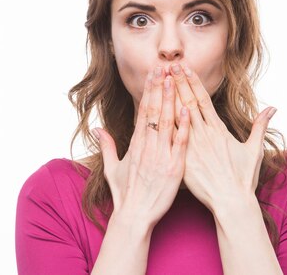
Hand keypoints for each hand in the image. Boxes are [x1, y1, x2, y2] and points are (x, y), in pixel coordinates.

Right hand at [94, 67, 189, 228]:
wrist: (134, 217)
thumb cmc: (124, 194)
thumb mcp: (112, 169)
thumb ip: (107, 146)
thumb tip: (98, 129)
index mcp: (136, 144)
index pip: (143, 111)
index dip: (148, 91)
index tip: (152, 74)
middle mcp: (148, 146)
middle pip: (154, 111)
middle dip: (159, 88)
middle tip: (164, 68)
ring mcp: (161, 156)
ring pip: (167, 122)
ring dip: (171, 100)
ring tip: (174, 80)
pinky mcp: (174, 168)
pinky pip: (180, 144)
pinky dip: (184, 126)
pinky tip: (188, 110)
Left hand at [170, 64, 276, 212]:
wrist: (232, 203)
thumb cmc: (243, 178)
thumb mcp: (255, 149)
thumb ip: (260, 126)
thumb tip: (273, 108)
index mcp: (219, 130)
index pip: (203, 99)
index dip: (193, 82)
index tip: (185, 68)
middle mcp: (204, 135)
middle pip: (188, 103)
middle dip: (178, 83)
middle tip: (169, 65)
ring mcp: (192, 147)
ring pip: (177, 118)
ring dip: (168, 98)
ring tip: (160, 82)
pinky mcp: (184, 160)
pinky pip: (171, 138)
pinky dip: (163, 123)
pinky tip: (153, 112)